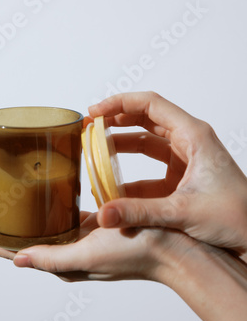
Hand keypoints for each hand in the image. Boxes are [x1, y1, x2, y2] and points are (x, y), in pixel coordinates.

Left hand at [0, 212, 191, 282]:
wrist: (172, 248)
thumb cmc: (135, 252)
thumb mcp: (89, 257)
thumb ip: (52, 259)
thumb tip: (16, 261)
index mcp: (63, 262)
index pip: (14, 252)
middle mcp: (67, 252)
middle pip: (20, 240)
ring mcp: (78, 239)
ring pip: (37, 229)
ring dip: (15, 222)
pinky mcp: (92, 226)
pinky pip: (59, 220)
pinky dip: (42, 215)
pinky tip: (37, 207)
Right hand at [89, 92, 246, 260]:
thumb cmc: (237, 217)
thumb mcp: (183, 211)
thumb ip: (139, 212)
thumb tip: (103, 215)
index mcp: (194, 136)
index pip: (150, 105)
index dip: (119, 103)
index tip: (95, 112)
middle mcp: (189, 142)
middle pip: (145, 119)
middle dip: (115, 121)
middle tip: (89, 127)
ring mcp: (185, 160)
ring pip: (146, 143)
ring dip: (121, 145)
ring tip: (94, 150)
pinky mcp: (181, 179)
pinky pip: (149, 170)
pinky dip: (130, 175)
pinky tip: (112, 186)